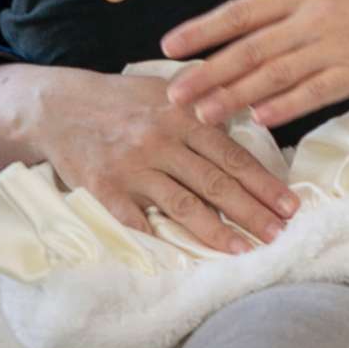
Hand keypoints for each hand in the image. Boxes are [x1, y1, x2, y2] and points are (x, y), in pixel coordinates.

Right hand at [26, 68, 299, 253]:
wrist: (58, 107)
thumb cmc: (120, 101)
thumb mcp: (166, 89)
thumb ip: (204, 106)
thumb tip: (250, 121)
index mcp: (182, 116)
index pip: (232, 155)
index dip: (264, 183)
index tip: (290, 206)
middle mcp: (160, 141)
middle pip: (215, 184)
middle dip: (252, 212)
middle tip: (280, 235)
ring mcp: (132, 167)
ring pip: (182, 206)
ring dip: (217, 232)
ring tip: (244, 250)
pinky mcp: (105, 189)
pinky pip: (136, 221)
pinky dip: (159, 239)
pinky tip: (183, 258)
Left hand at [159, 0, 348, 129]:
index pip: (242, 11)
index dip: (203, 30)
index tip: (169, 46)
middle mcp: (314, 16)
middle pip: (250, 48)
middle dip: (208, 72)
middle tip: (173, 95)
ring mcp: (337, 45)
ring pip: (276, 74)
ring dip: (236, 96)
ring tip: (203, 114)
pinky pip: (316, 91)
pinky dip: (287, 104)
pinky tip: (260, 118)